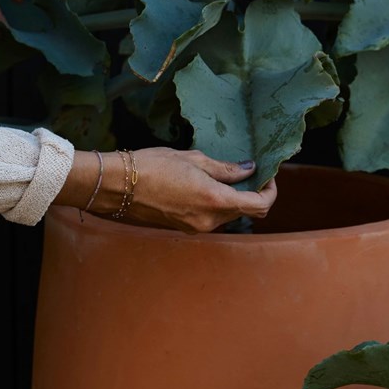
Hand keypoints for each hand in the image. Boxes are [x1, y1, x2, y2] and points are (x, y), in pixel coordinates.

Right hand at [56, 147, 277, 233]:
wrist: (117, 186)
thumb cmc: (151, 166)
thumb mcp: (193, 159)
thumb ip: (225, 168)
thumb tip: (248, 170)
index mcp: (214, 200)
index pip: (259, 205)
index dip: (270, 190)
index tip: (268, 175)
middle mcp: (209, 221)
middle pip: (245, 211)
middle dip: (250, 192)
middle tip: (246, 170)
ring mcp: (195, 228)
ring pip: (227, 215)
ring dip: (232, 198)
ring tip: (223, 175)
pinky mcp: (183, 228)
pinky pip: (210, 218)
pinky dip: (215, 204)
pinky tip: (204, 185)